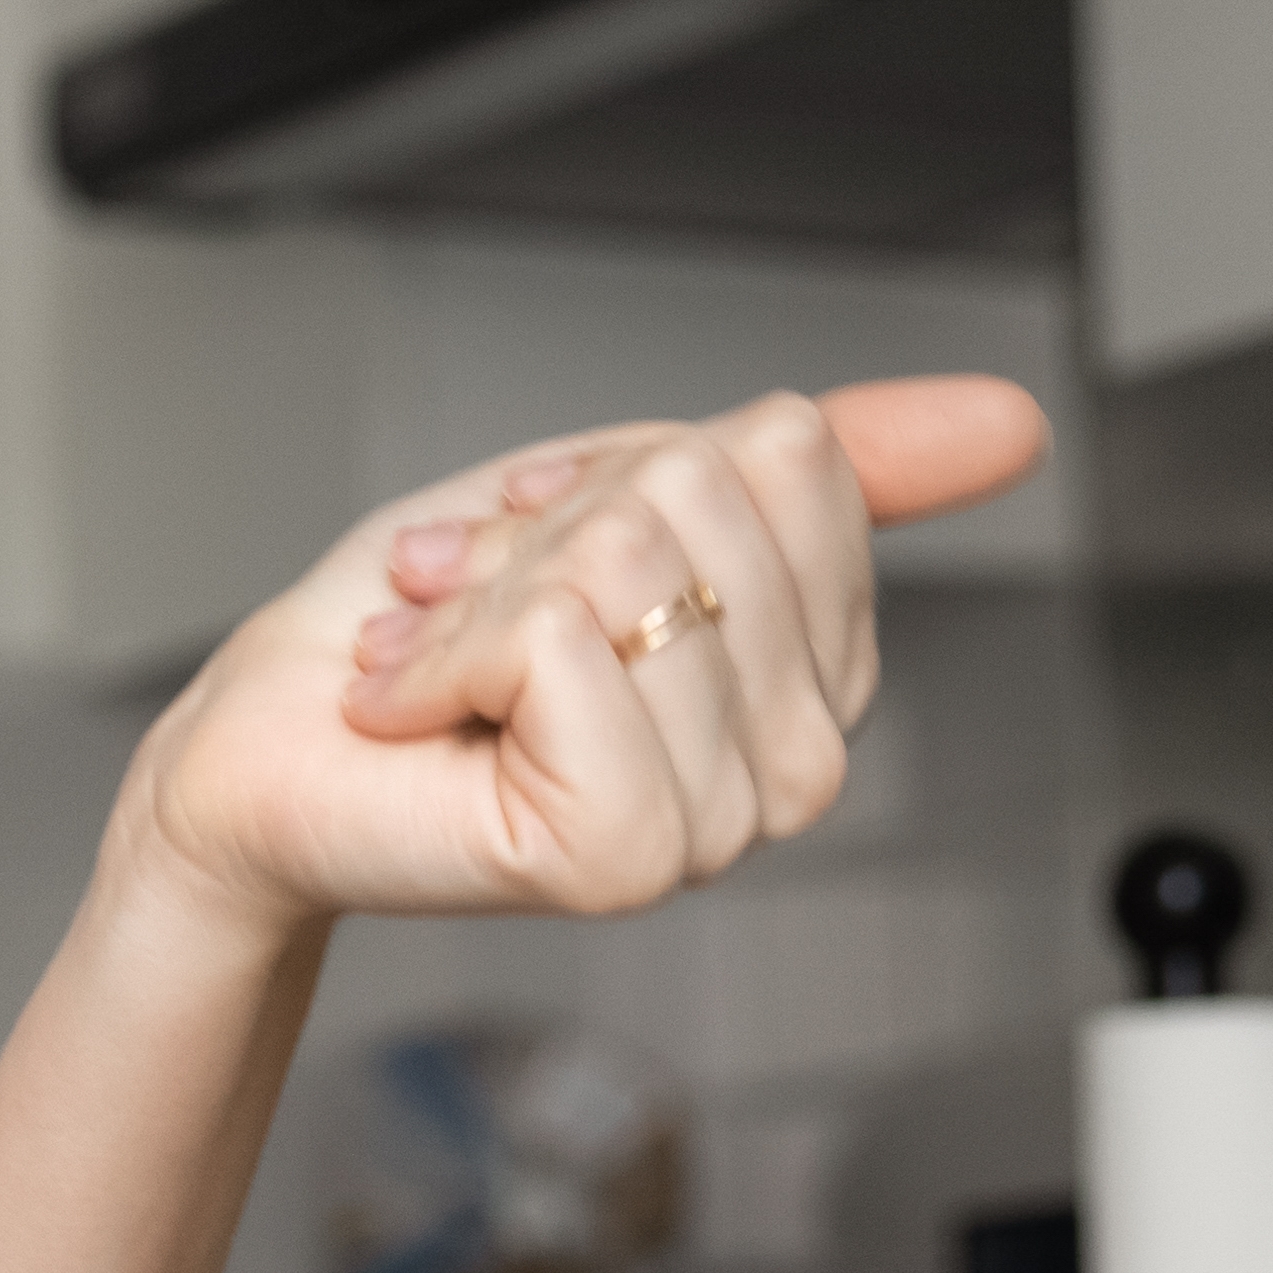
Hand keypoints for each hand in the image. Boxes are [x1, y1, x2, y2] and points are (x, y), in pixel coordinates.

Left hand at [121, 373, 1049, 936]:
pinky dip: (452, 646)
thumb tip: (1011, 419)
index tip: (535, 545)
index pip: (794, 455)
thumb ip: (824, 462)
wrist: (262, 752)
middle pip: (707, 493)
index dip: (621, 470)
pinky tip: (420, 715)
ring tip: (439, 665)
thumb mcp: (614, 499)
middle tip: (470, 615)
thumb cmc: (413, 639)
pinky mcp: (621, 854)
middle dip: (546, 524)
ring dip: (481, 589)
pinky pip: (561, 642)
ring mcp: (717, 822)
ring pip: (626, 564)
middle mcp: (791, 762)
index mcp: (811, 669)